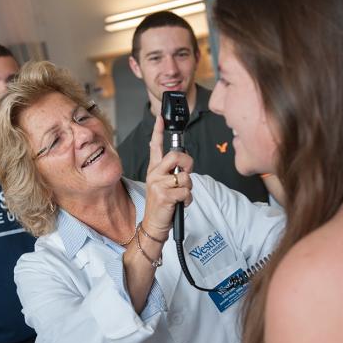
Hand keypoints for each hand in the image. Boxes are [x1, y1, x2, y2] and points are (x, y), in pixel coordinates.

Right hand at [142, 115, 193, 237]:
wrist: (154, 224)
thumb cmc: (161, 204)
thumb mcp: (162, 184)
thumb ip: (171, 172)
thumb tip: (184, 163)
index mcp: (154, 169)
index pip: (155, 146)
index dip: (158, 131)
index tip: (160, 118)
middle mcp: (154, 174)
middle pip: (175, 156)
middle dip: (188, 163)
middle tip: (186, 172)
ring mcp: (158, 184)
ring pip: (184, 177)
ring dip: (188, 188)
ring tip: (180, 195)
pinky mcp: (164, 195)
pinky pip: (186, 192)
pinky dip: (187, 200)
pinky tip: (179, 204)